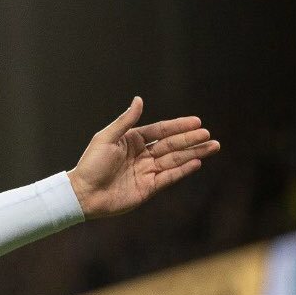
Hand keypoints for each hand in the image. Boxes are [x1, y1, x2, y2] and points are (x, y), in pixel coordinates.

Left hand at [67, 96, 218, 218]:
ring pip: (174, 160)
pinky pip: (169, 177)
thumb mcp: (106, 138)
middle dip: (190, 139)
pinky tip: (197, 162)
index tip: (197, 121)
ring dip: (193, 153)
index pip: (160, 131)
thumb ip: (125, 121)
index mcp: (131, 141)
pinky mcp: (148, 188)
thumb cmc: (90, 164)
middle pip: (170, 145)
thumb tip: (139, 99)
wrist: (82, 194)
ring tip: (213, 146)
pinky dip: (183, 170)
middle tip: (209, 134)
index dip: (178, 126)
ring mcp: (146, 171)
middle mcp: (141, 155)